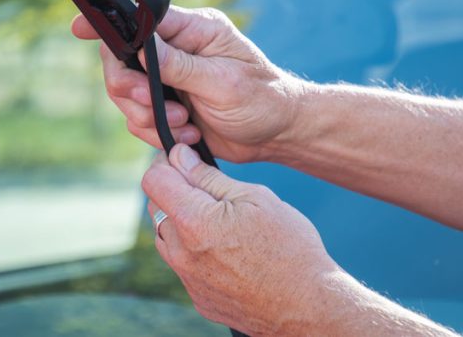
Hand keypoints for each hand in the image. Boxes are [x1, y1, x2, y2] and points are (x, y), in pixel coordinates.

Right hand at [72, 6, 306, 162]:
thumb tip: (142, 48)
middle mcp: (176, 51)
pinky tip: (190, 135)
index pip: (140, 20)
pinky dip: (159, 133)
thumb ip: (180, 66)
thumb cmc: (263, 99)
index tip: (79, 31)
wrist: (278, 132)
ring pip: (126, 96)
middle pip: (121, 62)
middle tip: (157, 107)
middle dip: (130, 90)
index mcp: (193, 31)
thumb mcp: (223, 82)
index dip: (107, 26)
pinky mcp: (168, 108)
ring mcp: (170, 80)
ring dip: (149, 117)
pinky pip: (140, 120)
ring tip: (186, 125)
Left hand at [142, 144, 337, 334]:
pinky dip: (197, 250)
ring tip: (224, 222)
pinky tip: (230, 250)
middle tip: (213, 191)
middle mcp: (182, 254)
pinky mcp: (198, 297)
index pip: (154, 181)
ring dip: (185, 222)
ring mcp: (188, 280)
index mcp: (195, 222)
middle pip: (159, 208)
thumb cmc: (289, 247)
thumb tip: (179, 157)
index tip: (183, 160)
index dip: (166, 163)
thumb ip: (209, 177)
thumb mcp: (255, 198)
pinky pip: (185, 264)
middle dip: (178, 192)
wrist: (307, 304)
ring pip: (169, 237)